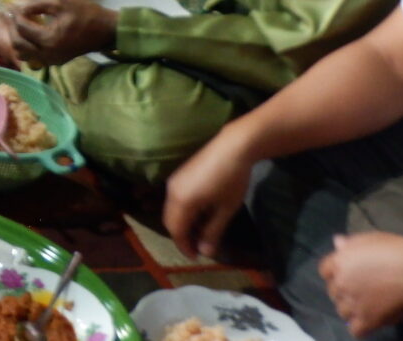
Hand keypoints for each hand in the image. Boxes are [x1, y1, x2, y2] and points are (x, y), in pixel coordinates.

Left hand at [6, 0, 117, 67]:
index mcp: (49, 39)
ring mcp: (51, 61)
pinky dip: (27, 46)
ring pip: (23, 54)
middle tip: (14, 15)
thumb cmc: (85, 13)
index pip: (22, 28)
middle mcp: (47, 54)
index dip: (15, 15)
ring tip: (22, 24)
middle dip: (12, 28)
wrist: (106, 30)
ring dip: (18, 39)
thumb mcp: (61, 2)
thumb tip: (16, 5)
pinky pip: (33, 57)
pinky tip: (32, 33)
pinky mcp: (55, 62)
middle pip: (18, 45)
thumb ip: (36, 4)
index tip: (13, 5)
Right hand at [164, 125, 259, 260]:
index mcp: (181, 201)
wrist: (233, 144)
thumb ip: (212, 232)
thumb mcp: (225, 209)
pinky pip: (175, 197)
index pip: (176, 230)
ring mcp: (174, 180)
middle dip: (181, 236)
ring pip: (171, 208)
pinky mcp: (179, 173)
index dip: (184, 246)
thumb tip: (205, 252)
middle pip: (169, 220)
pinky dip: (183, 210)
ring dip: (182, 222)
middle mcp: (172, 190)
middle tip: (197, 246)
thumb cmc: (231, 179)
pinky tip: (199, 211)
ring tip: (200, 230)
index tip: (196, 258)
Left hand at [321, 232, 402, 336]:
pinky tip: (370, 320)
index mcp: (340, 262)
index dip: (335, 273)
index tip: (348, 274)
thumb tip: (337, 243)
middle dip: (344, 291)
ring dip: (352, 309)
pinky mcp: (368, 321)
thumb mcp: (371, 239)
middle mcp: (342, 283)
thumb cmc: (397, 251)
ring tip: (366, 306)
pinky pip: (355, 330)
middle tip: (360, 290)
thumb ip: (351, 243)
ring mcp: (354, 304)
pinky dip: (361, 327)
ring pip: (342, 311)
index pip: (325, 270)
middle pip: (333, 292)